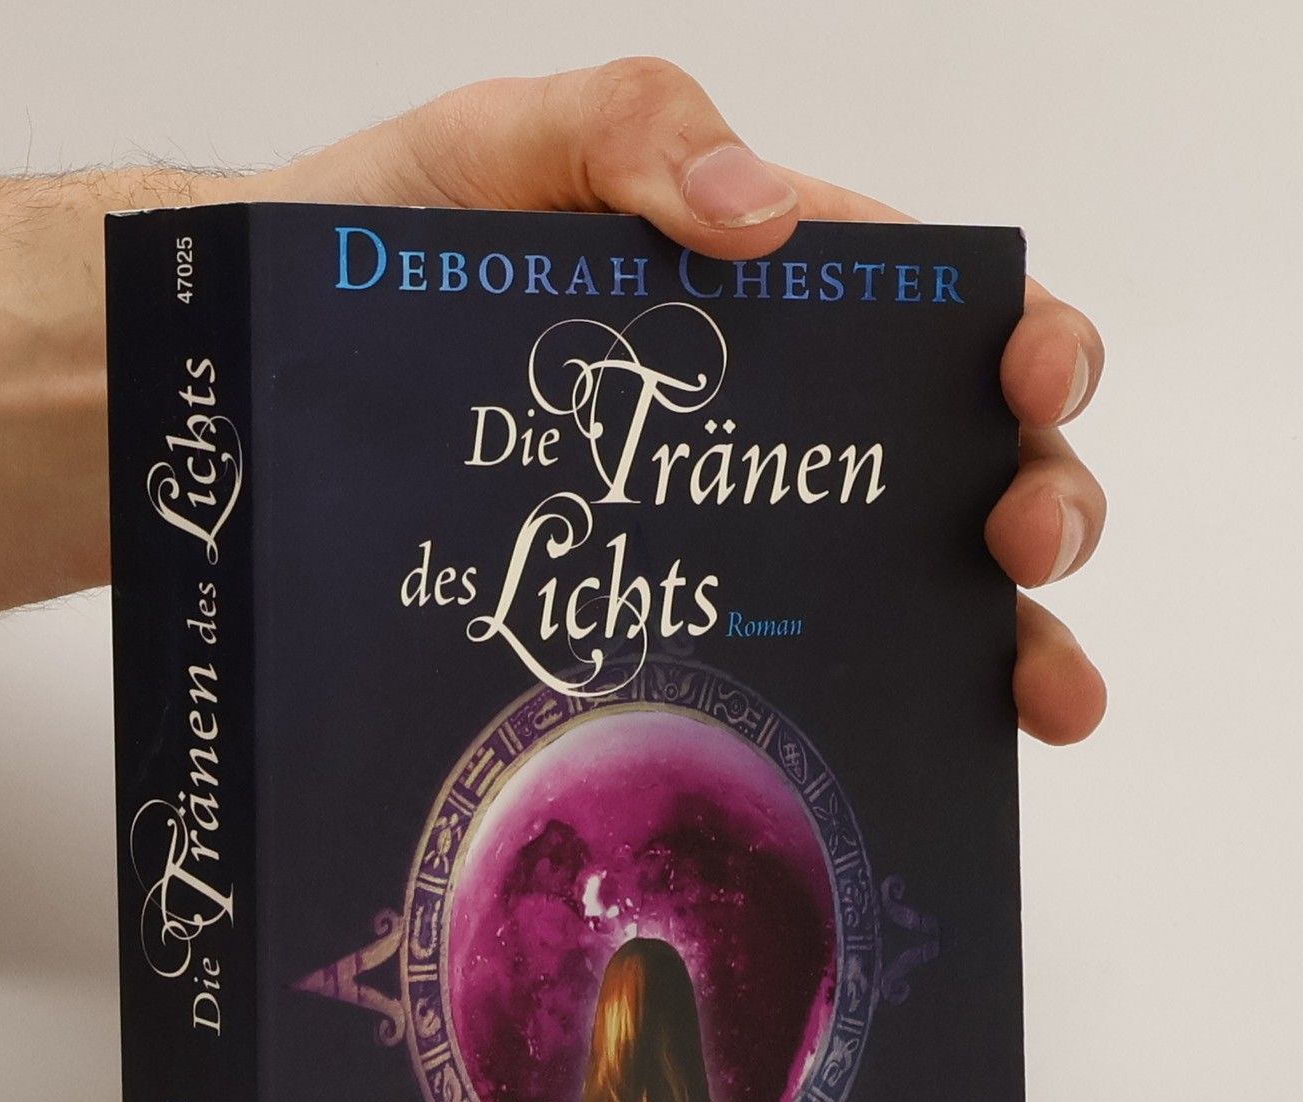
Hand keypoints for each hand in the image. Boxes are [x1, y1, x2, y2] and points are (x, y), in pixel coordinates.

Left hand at [247, 59, 1107, 745]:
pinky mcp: (666, 634)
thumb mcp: (499, 145)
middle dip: (1040, 503)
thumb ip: (631, 130)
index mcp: (773, 300)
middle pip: (959, 472)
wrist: (258, 387)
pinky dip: (882, 723)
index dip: (1026, 344)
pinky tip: (929, 769)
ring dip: (1006, 647)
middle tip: (1024, 549)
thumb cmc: (379, 248)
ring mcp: (728, 548)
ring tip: (1044, 698)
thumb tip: (768, 218)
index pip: (942, 320)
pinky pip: (792, 685)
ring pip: (908, 600)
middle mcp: (773, 434)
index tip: (1034, 379)